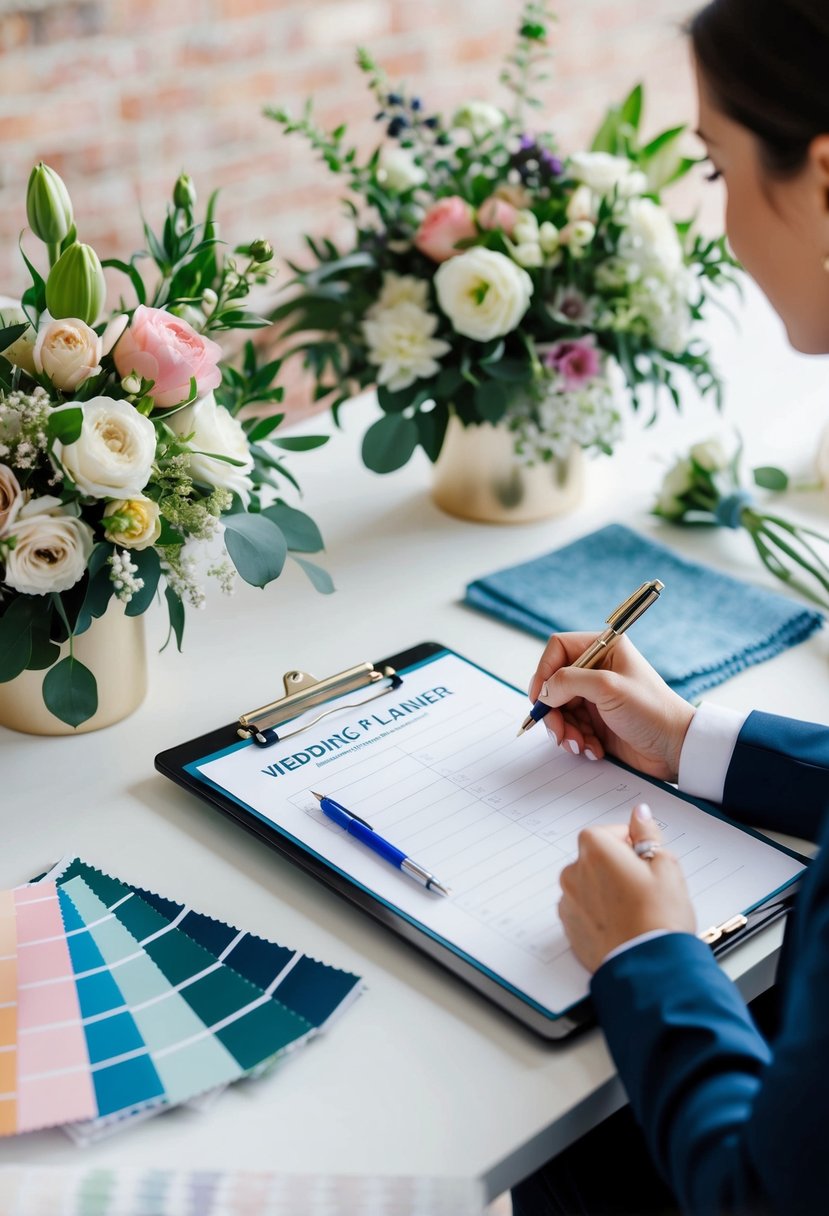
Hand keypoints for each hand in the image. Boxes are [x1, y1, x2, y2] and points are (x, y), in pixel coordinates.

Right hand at [531, 633, 694, 781]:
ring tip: (580, 744)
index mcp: (604, 649)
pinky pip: (571, 727)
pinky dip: (576, 740)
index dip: (544, 672)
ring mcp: (596, 696)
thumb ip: (568, 682)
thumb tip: (544, 692)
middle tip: (558, 732)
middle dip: (553, 710)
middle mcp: (597, 669)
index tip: (540, 698)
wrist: (676, 749)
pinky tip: (592, 749)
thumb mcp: (608, 688)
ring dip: (564, 730)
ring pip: (560, 709)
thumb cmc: (652, 711)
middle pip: (554, 683)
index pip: (558, 649)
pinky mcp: (597, 720)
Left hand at [558, 804, 695, 972]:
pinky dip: (599, 912)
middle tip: (647, 889)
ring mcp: (568, 900)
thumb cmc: (659, 917)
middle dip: (618, 867)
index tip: (647, 862)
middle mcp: (574, 871)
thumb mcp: (666, 866)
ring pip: (591, 884)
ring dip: (608, 890)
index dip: (633, 845)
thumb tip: (640, 813)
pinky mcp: (569, 926)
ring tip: (636, 912)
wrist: (647, 968)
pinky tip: (622, 925)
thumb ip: (648, 833)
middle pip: (597, 858)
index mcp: (594, 849)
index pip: (610, 832)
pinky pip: (584, 909)